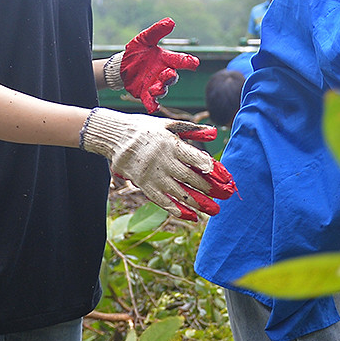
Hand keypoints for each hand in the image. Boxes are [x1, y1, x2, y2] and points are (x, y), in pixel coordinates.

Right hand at [79, 109, 233, 220]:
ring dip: (198, 203)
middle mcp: (163, 161)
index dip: (211, 169)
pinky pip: (161, 200)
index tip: (224, 177)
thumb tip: (215, 133)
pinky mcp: (143, 185)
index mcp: (171, 144)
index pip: (195, 159)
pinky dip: (176, 209)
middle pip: (190, 178)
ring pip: (178, 192)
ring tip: (214, 211)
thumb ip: (192, 130)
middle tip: (226, 197)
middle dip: (209, 189)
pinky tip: (191, 216)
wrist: (114, 135)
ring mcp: (152, 175)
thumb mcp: (168, 124)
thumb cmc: (145, 128)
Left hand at [108, 18, 199, 113]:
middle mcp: (163, 73)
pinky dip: (153, 105)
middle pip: (172, 77)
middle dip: (171, 77)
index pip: (180, 60)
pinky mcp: (145, 93)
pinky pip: (151, 101)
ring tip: (155, 89)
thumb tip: (170, 21)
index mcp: (166, 60)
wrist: (122, 66)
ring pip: (163, 90)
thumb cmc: (137, 51)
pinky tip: (153, 107)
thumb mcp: (144, 39)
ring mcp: (155, 84)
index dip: (188, 62)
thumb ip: (157, 31)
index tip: (194, 63)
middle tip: (168, 74)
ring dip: (161, 90)